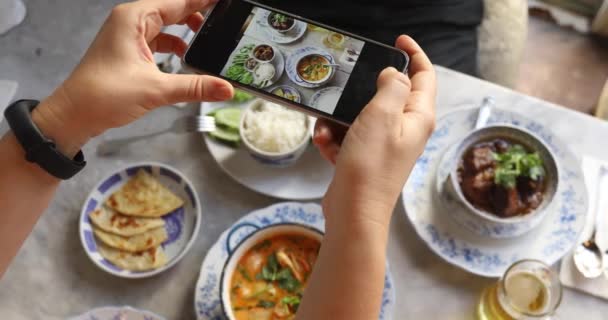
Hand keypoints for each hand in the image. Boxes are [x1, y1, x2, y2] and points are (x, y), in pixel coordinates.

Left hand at [32, 0, 232, 154]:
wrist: (74, 115)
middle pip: (171, 11)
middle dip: (195, 16)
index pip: (177, 2)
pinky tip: (185, 59)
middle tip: (221, 21)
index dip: (201, 1)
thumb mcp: (156, 89)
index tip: (221, 0)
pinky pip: (156, 42)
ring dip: (184, 34)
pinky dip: (172, 48)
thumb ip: (195, 87)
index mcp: (134, 19)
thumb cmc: (103, 94)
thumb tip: (226, 88)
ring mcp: (127, 37)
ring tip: (208, 40)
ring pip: (164, 27)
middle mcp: (130, 22)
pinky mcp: (127, 53)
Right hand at [318, 35, 435, 225]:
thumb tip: (394, 74)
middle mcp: (406, 130)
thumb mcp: (381, 116)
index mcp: (418, 117)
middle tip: (345, 89)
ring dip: (341, 119)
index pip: (425, 76)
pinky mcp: (366, 159)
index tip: (397, 41)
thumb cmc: (370, 167)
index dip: (414, 54)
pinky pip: (349, 137)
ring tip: (327, 130)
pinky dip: (335, 139)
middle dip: (361, 93)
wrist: (353, 213)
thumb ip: (392, 87)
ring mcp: (386, 146)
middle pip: (387, 96)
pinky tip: (325, 146)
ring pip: (362, 117)